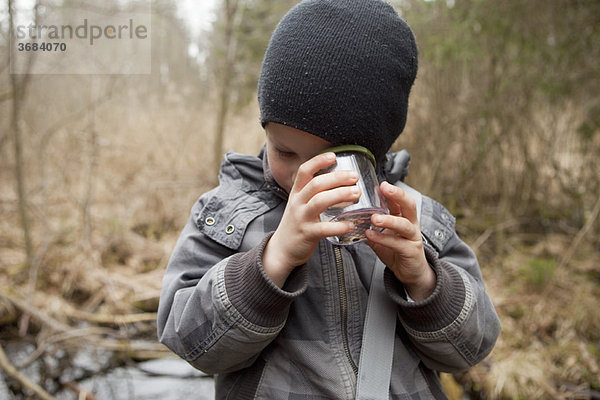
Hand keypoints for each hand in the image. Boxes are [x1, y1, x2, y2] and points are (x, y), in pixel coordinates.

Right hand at [263, 152, 359, 286]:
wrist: (282, 249)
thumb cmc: (297, 224)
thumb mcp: (300, 204)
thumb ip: (314, 193)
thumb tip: (339, 180)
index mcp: (296, 193)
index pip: (304, 171)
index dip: (318, 161)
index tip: (334, 155)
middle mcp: (297, 203)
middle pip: (316, 184)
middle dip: (337, 178)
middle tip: (354, 176)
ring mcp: (301, 218)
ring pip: (320, 202)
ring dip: (340, 195)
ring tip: (356, 194)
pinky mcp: (307, 234)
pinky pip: (324, 228)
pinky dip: (339, 226)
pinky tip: (350, 224)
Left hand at [365, 181, 435, 300]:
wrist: (411, 272)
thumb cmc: (397, 251)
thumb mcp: (382, 236)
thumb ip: (371, 226)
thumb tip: (353, 218)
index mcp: (404, 217)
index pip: (400, 200)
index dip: (391, 191)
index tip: (380, 184)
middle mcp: (411, 224)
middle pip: (409, 205)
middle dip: (398, 195)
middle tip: (385, 188)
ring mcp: (412, 237)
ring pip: (404, 224)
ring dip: (389, 219)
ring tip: (374, 218)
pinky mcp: (411, 251)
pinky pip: (397, 243)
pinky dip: (383, 238)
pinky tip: (371, 235)